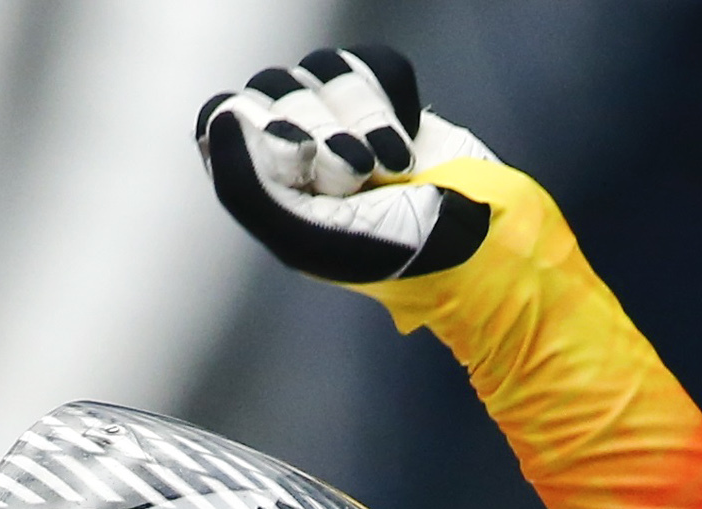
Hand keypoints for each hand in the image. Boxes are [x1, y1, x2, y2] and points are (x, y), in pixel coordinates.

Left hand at [197, 46, 497, 286]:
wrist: (479, 241)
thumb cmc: (393, 254)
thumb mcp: (307, 238)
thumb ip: (246, 188)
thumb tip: (222, 117)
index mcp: (262, 183)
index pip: (227, 115)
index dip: (266, 131)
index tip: (305, 167)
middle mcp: (293, 144)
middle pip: (272, 85)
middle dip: (322, 131)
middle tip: (358, 178)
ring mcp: (339, 119)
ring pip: (321, 68)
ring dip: (362, 118)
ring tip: (392, 167)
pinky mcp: (386, 100)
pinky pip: (370, 61)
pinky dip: (393, 98)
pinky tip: (409, 142)